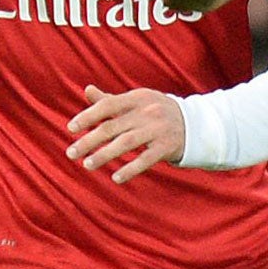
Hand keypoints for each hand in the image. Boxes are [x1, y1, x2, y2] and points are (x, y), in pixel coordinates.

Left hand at [67, 84, 185, 182]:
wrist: (197, 125)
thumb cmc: (158, 113)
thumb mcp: (138, 102)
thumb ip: (112, 100)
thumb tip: (88, 90)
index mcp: (137, 98)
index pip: (108, 105)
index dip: (88, 116)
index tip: (70, 129)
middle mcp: (147, 112)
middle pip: (112, 127)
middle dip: (89, 141)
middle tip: (71, 153)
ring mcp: (159, 130)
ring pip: (126, 143)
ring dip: (104, 155)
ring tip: (88, 165)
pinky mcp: (168, 147)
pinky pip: (146, 159)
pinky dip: (130, 169)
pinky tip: (115, 178)